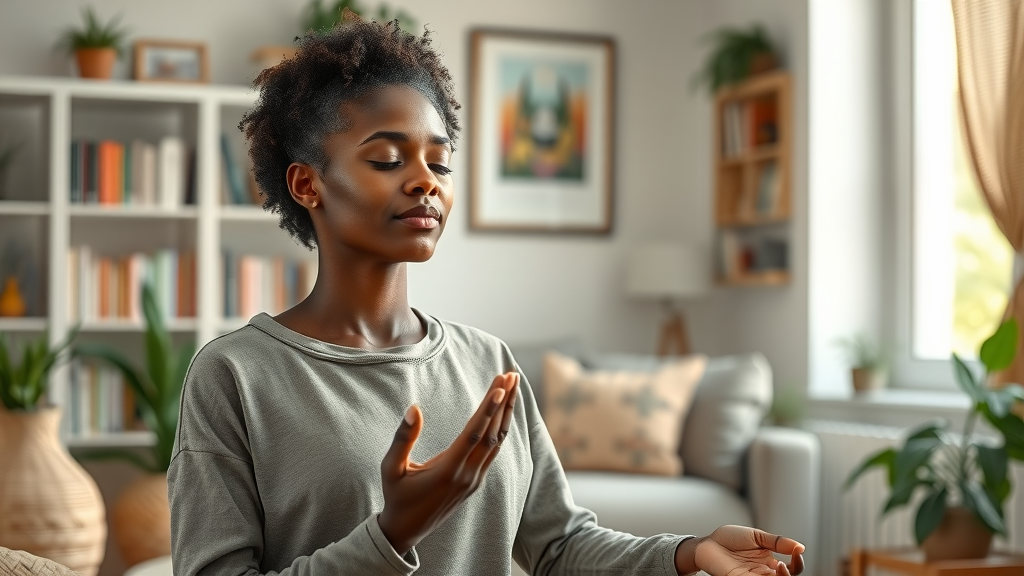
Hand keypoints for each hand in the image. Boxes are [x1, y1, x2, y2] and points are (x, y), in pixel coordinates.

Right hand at [377, 372, 518, 554]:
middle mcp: (467, 475)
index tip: (500, 386)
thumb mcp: (391, 468)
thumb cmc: (396, 497)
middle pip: (492, 434)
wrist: (407, 530)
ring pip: (497, 442)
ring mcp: (475, 480)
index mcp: (448, 471)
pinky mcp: (476, 482)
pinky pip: (493, 451)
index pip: (474, 434)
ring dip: (506, 413)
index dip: (488, 409)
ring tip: (512, 386)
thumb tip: (413, 409)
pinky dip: (500, 428)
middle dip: (504, 402)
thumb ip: (402, 439)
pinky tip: (503, 412)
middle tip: (511, 374)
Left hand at [675, 525, 804, 575]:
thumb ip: (777, 542)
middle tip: (785, 565)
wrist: (708, 543)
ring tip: (780, 568)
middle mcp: (763, 571)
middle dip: (790, 574)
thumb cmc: (729, 538)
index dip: (798, 562)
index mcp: (769, 560)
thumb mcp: (757, 536)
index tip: (798, 552)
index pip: (791, 568)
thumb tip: (800, 547)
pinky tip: (767, 573)